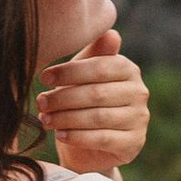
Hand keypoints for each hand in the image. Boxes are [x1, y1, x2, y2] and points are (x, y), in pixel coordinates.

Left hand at [36, 27, 149, 175]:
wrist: (90, 147)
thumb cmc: (84, 102)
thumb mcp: (83, 76)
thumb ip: (92, 55)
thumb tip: (112, 34)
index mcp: (128, 69)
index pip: (100, 67)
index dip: (70, 71)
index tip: (44, 77)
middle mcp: (139, 93)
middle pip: (97, 93)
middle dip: (63, 97)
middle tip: (40, 102)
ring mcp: (139, 119)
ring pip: (98, 117)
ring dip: (66, 118)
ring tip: (44, 119)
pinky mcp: (134, 143)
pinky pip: (102, 139)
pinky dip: (78, 137)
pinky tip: (60, 134)